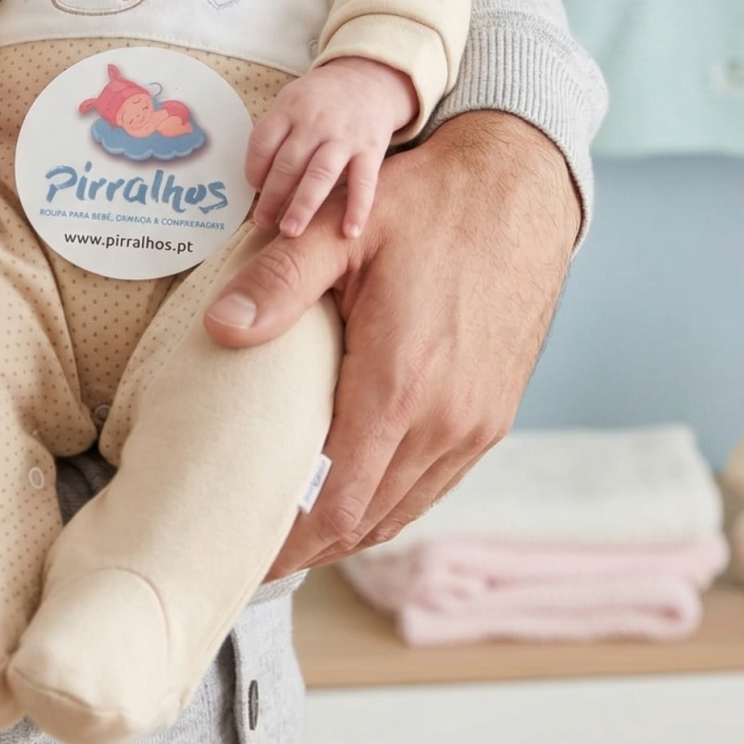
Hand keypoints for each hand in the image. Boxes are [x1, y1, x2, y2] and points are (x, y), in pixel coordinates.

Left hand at [206, 112, 577, 575]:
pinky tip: (355, 483)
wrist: (523, 187)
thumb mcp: (342, 229)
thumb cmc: (432, 202)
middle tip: (255, 548)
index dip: (290, 542)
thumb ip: (278, 282)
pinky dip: (390, 496)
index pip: (337, 504)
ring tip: (295, 526)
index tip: (247, 556)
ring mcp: (478, 424)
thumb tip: (221, 327)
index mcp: (401, 386)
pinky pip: (434, 481)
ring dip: (350, 524)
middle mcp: (447, 421)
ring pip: (403, 508)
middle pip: (367, 520)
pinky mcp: (494, 415)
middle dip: (310, 543)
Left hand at [247, 57, 415, 239]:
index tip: (254, 188)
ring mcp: (344, 137)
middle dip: (271, 197)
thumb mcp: (293, 99)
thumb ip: (276, 131)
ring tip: (290, 231)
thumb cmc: (322, 98)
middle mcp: (315, 122)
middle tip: (262, 221)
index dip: (253, 170)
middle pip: (287, 164)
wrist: (370, 79)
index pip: (263, 143)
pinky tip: (349, 231)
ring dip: (303, 206)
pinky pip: (363, 182)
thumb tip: (257, 178)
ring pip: (319, 176)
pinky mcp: (371, 149)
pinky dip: (357, 208)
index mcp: (290, 108)